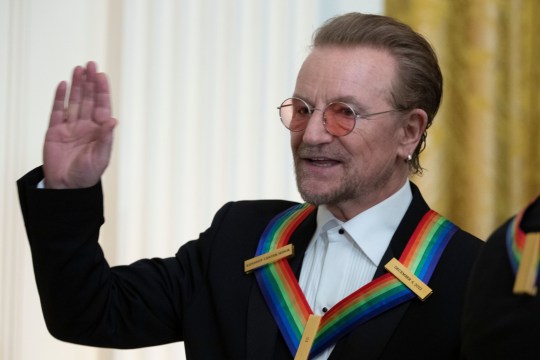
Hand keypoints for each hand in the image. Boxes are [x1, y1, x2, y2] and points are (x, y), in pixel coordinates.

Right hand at [43, 61, 116, 188]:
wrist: (66, 187)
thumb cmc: (87, 174)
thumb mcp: (101, 157)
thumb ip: (106, 138)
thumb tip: (114, 121)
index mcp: (100, 131)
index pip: (102, 106)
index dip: (102, 90)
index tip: (101, 75)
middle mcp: (86, 126)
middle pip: (89, 99)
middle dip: (90, 82)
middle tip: (90, 64)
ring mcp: (70, 127)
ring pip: (74, 101)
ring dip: (77, 85)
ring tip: (78, 69)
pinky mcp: (55, 131)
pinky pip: (57, 111)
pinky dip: (60, 98)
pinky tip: (63, 85)